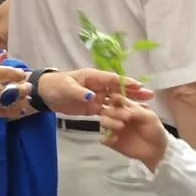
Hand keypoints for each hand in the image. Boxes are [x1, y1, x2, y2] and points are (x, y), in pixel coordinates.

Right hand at [0, 51, 31, 119]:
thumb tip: (3, 54)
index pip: (13, 73)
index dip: (20, 74)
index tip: (21, 74)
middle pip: (19, 88)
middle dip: (25, 87)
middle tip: (27, 86)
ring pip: (16, 102)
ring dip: (23, 100)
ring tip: (26, 98)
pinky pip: (7, 113)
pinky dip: (15, 111)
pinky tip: (19, 110)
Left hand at [36, 69, 153, 116]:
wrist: (46, 94)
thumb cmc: (56, 86)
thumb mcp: (66, 88)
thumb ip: (79, 92)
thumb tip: (92, 97)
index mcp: (93, 77)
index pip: (112, 79)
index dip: (126, 82)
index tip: (139, 85)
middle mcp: (98, 86)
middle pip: (119, 89)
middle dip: (134, 92)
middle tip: (149, 96)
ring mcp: (97, 97)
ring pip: (116, 101)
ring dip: (129, 104)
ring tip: (144, 108)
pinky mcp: (93, 108)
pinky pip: (108, 111)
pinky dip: (117, 114)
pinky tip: (128, 118)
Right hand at [97, 95, 169, 170]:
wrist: (157, 150)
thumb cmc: (154, 130)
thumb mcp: (149, 117)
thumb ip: (136, 110)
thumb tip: (123, 105)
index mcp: (127, 107)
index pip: (115, 99)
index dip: (115, 99)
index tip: (119, 101)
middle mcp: (118, 116)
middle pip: (107, 109)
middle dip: (115, 111)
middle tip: (127, 117)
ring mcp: (114, 129)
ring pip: (103, 122)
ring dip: (109, 122)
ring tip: (121, 126)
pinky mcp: (112, 141)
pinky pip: (103, 138)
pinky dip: (106, 138)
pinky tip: (115, 139)